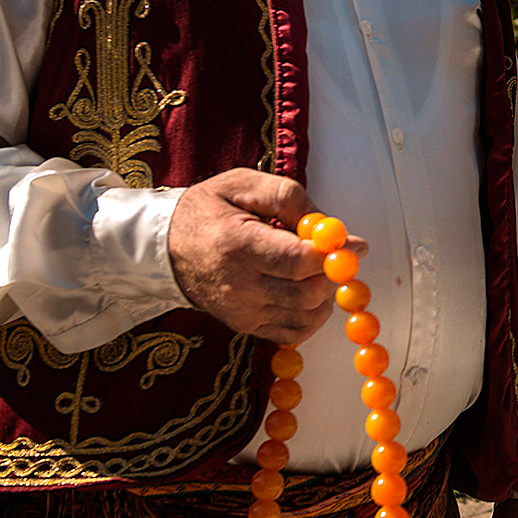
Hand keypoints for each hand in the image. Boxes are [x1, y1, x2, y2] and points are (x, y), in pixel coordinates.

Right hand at [167, 169, 364, 344]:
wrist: (164, 247)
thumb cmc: (207, 211)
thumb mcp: (243, 184)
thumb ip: (290, 199)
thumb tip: (334, 228)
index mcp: (237, 244)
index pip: (297, 261)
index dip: (334, 254)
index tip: (353, 243)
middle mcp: (237, 285)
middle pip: (307, 293)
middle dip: (333, 274)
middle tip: (336, 256)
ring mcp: (240, 311)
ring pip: (306, 315)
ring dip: (326, 295)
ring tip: (319, 270)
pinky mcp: (244, 326)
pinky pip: (293, 332)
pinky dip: (312, 316)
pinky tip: (309, 292)